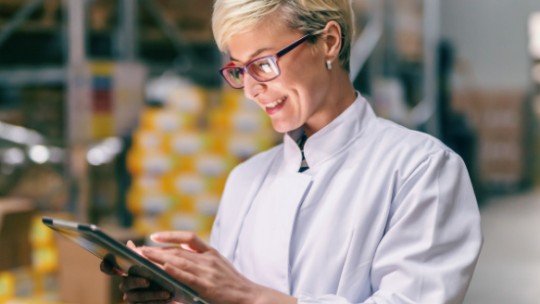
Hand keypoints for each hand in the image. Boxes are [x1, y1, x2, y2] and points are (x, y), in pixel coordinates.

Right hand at [100, 240, 174, 302]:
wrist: (172, 288)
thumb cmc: (159, 271)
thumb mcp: (154, 262)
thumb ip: (141, 255)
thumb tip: (129, 243)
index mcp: (126, 271)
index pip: (108, 268)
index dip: (106, 266)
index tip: (111, 263)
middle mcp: (126, 285)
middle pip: (126, 283)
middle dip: (137, 281)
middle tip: (148, 281)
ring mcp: (132, 297)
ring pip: (138, 296)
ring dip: (153, 294)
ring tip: (166, 292)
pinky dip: (159, 301)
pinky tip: (169, 299)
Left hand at [142, 231, 295, 303]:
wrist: (250, 297)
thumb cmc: (233, 285)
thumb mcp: (220, 266)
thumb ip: (203, 261)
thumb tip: (180, 259)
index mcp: (212, 253)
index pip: (188, 238)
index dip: (170, 236)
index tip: (153, 237)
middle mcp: (208, 259)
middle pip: (177, 250)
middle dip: (156, 249)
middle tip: (136, 248)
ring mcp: (208, 271)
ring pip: (179, 261)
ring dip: (158, 257)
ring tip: (141, 256)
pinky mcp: (207, 285)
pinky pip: (187, 276)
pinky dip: (174, 270)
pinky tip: (161, 267)